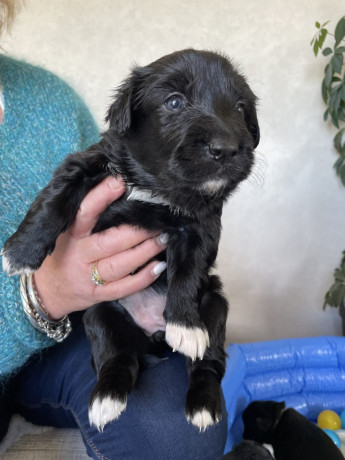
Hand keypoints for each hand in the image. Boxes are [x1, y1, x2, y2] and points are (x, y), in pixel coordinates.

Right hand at [34, 176, 166, 318]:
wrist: (47, 291)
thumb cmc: (64, 252)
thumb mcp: (68, 231)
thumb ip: (89, 215)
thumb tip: (121, 189)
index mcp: (72, 234)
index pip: (86, 212)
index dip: (102, 196)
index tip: (121, 182)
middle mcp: (80, 254)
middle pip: (110, 242)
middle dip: (137, 231)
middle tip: (158, 221)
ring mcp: (88, 277)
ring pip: (119, 265)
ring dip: (145, 252)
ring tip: (164, 239)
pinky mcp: (98, 294)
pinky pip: (123, 288)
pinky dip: (143, 278)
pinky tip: (159, 266)